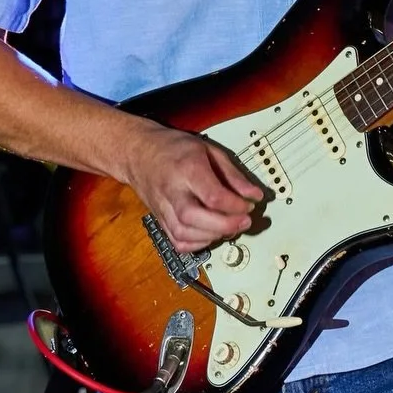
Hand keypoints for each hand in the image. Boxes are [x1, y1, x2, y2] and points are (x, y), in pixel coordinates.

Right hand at [124, 124, 263, 252]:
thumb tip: (253, 195)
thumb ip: (233, 174)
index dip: (236, 205)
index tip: (250, 204)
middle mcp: (172, 191)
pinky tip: (211, 235)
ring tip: (231, 227)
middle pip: (195, 218)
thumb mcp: (209, 150)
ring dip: (213, 236)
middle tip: (244, 221)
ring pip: (184, 234)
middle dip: (225, 225)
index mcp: (187, 168)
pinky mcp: (159, 219)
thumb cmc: (174, 148)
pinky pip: (176, 242)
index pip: (213, 196)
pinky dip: (197, 244)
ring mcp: (163, 207)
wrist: (139, 152)